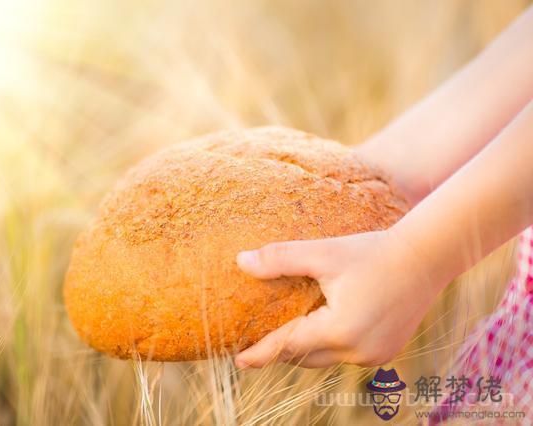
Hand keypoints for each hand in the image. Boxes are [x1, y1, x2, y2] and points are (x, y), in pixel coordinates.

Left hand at [234, 229, 440, 367]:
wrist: (427, 256)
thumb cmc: (373, 252)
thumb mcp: (323, 253)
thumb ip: (281, 259)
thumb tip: (241, 261)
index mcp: (340, 330)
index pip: (288, 346)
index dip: (262, 354)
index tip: (238, 360)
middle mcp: (358, 351)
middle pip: (306, 357)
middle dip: (281, 351)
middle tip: (256, 344)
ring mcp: (376, 355)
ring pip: (326, 358)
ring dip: (305, 348)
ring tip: (284, 335)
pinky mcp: (387, 351)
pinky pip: (346, 354)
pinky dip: (329, 345)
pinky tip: (320, 328)